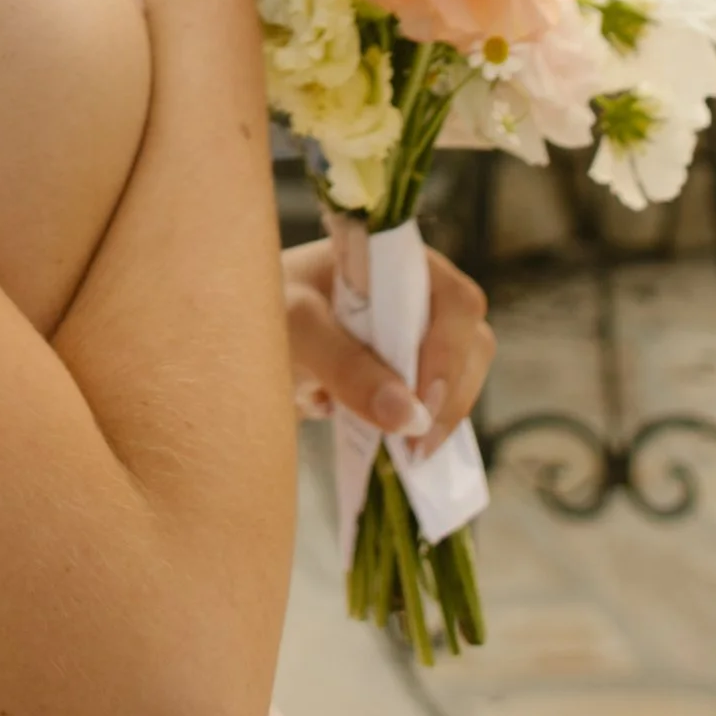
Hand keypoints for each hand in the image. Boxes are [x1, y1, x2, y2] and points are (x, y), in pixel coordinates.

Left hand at [279, 236, 490, 458]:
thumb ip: (345, 365)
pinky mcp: (410, 371)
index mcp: (396, 261)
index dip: (450, 354)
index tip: (420, 405)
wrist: (245, 331)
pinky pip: (437, 400)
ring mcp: (418, 333)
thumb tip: (408, 415)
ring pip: (461, 375)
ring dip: (440, 417)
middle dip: (448, 396)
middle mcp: (418, 292)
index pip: (456, 301)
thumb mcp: (296, 329)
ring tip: (405, 454)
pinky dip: (425, 427)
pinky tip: (400, 451)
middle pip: (470, 341)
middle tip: (414, 446)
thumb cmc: (267, 307)